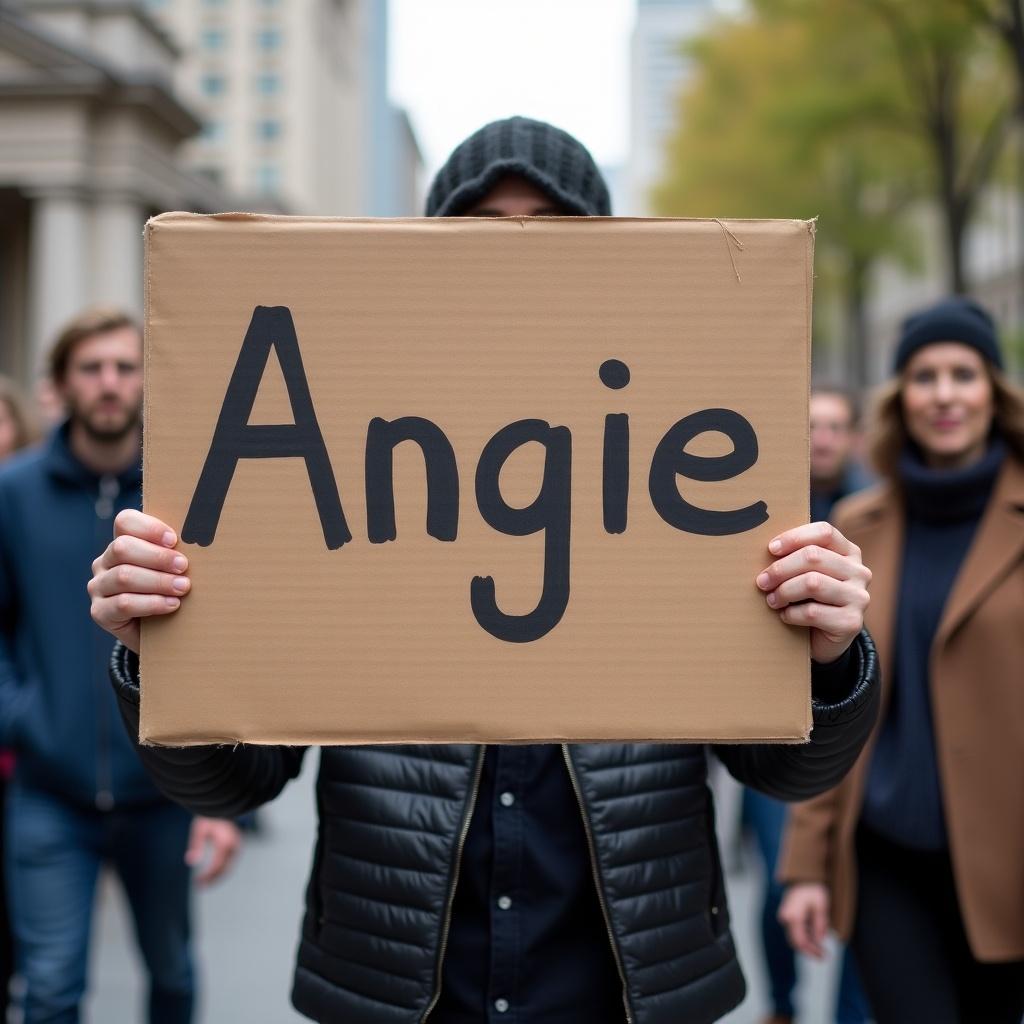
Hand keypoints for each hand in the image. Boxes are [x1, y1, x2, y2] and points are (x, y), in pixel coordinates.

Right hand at [89, 510, 189, 654]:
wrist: (162, 635)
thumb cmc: (172, 593)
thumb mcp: (174, 571)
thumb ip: (179, 553)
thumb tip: (203, 540)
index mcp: (123, 543)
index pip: (125, 522)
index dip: (150, 528)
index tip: (174, 540)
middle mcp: (105, 562)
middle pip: (123, 547)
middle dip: (158, 557)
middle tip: (184, 566)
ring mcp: (99, 587)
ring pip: (124, 576)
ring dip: (158, 581)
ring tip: (183, 587)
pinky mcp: (100, 612)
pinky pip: (123, 604)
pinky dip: (152, 603)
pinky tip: (172, 605)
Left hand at [186, 817, 241, 884]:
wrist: (225, 803)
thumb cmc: (210, 815)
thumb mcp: (200, 828)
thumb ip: (196, 844)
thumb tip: (190, 861)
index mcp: (225, 842)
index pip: (217, 866)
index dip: (207, 876)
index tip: (197, 882)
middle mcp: (234, 846)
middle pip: (224, 869)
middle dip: (213, 879)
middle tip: (201, 887)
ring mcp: (237, 846)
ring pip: (228, 867)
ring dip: (217, 876)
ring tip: (205, 883)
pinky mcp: (236, 846)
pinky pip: (229, 862)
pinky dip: (221, 869)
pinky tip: (212, 873)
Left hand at [755, 521, 870, 663]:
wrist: (823, 641)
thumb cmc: (808, 599)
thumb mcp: (804, 574)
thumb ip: (795, 558)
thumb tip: (767, 549)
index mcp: (848, 552)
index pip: (824, 532)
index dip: (794, 537)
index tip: (771, 549)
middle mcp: (859, 572)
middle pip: (813, 557)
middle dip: (781, 568)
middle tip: (762, 581)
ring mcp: (859, 597)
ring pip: (812, 583)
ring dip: (784, 592)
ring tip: (772, 600)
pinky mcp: (852, 622)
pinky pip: (813, 612)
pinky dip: (791, 614)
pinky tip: (785, 616)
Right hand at [778, 882, 829, 957]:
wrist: (803, 877)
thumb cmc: (814, 890)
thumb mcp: (821, 906)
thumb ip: (820, 924)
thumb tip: (819, 941)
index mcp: (794, 917)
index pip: (801, 941)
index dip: (812, 951)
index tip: (824, 956)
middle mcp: (786, 918)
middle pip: (796, 942)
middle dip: (810, 950)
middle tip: (824, 956)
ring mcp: (785, 916)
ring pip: (795, 937)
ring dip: (808, 944)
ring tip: (821, 947)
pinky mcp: (788, 915)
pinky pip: (795, 930)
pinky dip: (805, 936)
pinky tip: (815, 936)